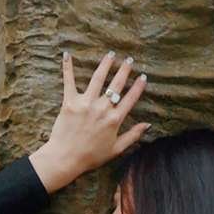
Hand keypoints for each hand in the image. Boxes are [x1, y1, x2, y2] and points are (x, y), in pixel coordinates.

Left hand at [28, 50, 150, 193]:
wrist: (65, 158)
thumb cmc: (91, 156)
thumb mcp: (116, 149)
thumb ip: (133, 135)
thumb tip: (148, 125)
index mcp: (114, 119)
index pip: (130, 99)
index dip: (138, 87)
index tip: (143, 76)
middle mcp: (102, 108)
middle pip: (116, 85)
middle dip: (124, 70)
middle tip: (129, 59)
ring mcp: (86, 103)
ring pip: (98, 78)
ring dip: (105, 64)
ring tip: (110, 54)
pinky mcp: (70, 102)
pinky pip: (68, 81)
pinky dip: (67, 67)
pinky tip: (67, 54)